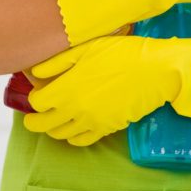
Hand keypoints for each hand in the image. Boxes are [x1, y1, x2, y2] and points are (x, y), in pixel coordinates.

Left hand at [23, 35, 190, 145]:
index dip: (35, 97)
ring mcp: (91, 122)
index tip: (39, 92)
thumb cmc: (122, 54)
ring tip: (54, 119)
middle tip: (35, 115)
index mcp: (67, 89)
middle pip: (43, 124)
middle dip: (35, 120)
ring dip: (52, 128)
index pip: (37, 102)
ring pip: (60, 134)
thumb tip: (34, 74)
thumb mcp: (87, 49)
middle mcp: (75, 110)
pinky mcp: (106, 129)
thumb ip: (58, 62)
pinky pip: (81, 141)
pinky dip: (72, 137)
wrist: (155, 71)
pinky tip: (74, 127)